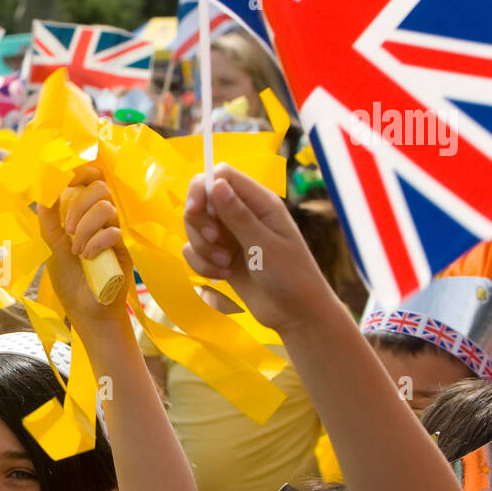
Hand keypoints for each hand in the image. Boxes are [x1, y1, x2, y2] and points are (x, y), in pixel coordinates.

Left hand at [36, 166, 131, 332]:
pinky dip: (97, 242)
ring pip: (106, 207)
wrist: (85, 308)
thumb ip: (48, 218)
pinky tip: (88, 256)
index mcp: (81, 212)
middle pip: (99, 187)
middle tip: (68, 230)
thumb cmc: (68, 278)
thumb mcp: (50, 245)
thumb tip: (44, 190)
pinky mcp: (125, 247)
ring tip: (77, 250)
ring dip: (86, 227)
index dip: (80, 172)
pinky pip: (115, 231)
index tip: (67, 179)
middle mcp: (99, 217)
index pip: (88, 179)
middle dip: (79, 205)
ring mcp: (114, 230)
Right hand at [182, 162, 332, 333]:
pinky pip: (196, 251)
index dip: (202, 188)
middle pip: (201, 201)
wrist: (296, 314)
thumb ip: (238, 215)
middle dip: (200, 224)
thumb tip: (215, 183)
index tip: (195, 210)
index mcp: (259, 202)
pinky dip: (202, 264)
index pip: (220, 176)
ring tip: (225, 266)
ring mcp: (230, 236)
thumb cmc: (290, 276)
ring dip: (203, 249)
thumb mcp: (264, 245)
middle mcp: (242, 214)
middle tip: (216, 242)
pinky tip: (223, 276)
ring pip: (195, 228)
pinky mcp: (221, 257)